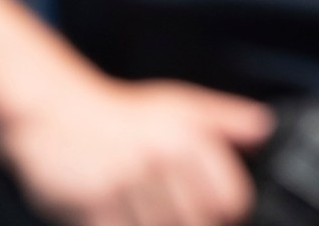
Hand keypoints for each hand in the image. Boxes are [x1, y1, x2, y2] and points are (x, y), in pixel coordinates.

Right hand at [0, 76, 271, 225]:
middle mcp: (158, 157)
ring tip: (137, 206)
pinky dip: (120, 225)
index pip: (229, 200)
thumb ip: (225, 118)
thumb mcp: (177, 104)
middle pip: (197, 223)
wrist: (53, 112)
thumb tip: (265, 128)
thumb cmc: (119, 114)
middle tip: (161, 204)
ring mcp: (124, 182)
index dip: (223, 212)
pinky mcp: (91, 204)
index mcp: (185, 136)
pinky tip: (116, 211)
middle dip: (183, 220)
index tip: (209, 208)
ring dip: (147, 223)